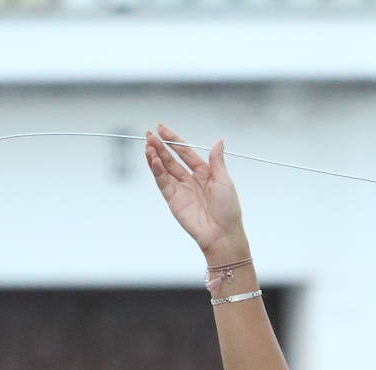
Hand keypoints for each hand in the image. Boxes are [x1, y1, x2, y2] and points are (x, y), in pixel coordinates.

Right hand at [145, 123, 248, 262]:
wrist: (222, 235)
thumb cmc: (228, 210)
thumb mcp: (225, 181)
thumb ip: (217, 160)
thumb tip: (219, 141)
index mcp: (205, 173)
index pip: (185, 152)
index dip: (173, 140)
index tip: (161, 128)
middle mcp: (191, 180)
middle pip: (172, 159)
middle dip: (160, 146)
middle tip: (149, 133)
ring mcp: (181, 190)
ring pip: (164, 169)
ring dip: (155, 156)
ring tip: (147, 144)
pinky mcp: (173, 201)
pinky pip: (163, 183)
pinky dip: (157, 171)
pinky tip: (153, 159)